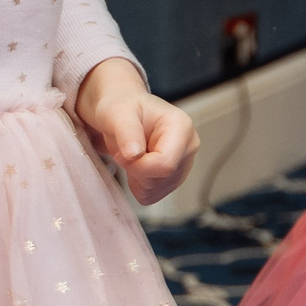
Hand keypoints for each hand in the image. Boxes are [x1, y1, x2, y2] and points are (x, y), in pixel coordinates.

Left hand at [76, 58, 197, 205]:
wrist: (122, 113)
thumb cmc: (121, 108)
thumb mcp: (117, 113)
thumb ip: (127, 131)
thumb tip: (134, 154)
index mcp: (182, 127)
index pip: (166, 164)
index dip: (139, 166)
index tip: (121, 154)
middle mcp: (188, 147)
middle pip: (162, 179)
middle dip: (136, 171)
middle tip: (125, 152)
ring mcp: (183, 165)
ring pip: (156, 192)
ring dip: (136, 179)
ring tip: (132, 156)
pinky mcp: (173, 179)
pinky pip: (152, 196)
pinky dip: (138, 186)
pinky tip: (136, 166)